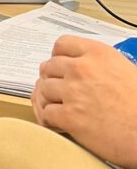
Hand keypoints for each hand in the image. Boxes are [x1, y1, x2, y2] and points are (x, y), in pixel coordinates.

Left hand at [32, 35, 136, 168]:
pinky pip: (45, 113)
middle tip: (59, 92)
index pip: (62, 44)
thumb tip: (82, 65)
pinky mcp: (69, 116)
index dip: (58, 57)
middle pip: (48, 67)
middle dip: (51, 80)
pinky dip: (49, 120)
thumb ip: (99, 63)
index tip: (60, 67)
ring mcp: (73, 92)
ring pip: (43, 89)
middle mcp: (82, 68)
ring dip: (48, 100)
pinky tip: (59, 124)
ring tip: (59, 109)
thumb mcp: (125, 69)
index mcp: (98, 54)